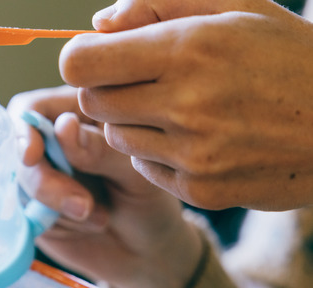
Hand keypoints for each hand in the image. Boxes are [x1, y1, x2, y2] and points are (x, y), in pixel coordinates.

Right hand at [8, 86, 202, 287]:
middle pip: (20, 151)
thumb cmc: (149, 200)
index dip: (25, 130)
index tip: (31, 157)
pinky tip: (87, 226)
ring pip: (22, 184)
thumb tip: (63, 126)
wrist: (148, 250)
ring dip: (57, 205)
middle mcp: (51, 142)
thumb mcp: (134, 172)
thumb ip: (99, 149)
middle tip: (83, 205)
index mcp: (77, 114)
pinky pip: (26, 213)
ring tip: (98, 216)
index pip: (32, 110)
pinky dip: (56, 223)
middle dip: (46, 182)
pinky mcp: (33, 209)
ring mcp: (39, 175)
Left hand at [59, 0, 312, 210]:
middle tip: (144, 81)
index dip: (82, 58)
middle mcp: (186, 104)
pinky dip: (157, 153)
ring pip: (115, 137)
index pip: (80, 63)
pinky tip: (196, 138)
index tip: (100, 56)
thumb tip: (98, 24)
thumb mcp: (235, 7)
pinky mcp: (201, 189)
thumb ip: (159, 3)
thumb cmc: (287, 55)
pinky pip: (144, 167)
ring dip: (132, 121)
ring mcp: (193, 153)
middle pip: (91, 102)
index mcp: (189, 49)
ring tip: (178, 108)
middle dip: (106, 88)